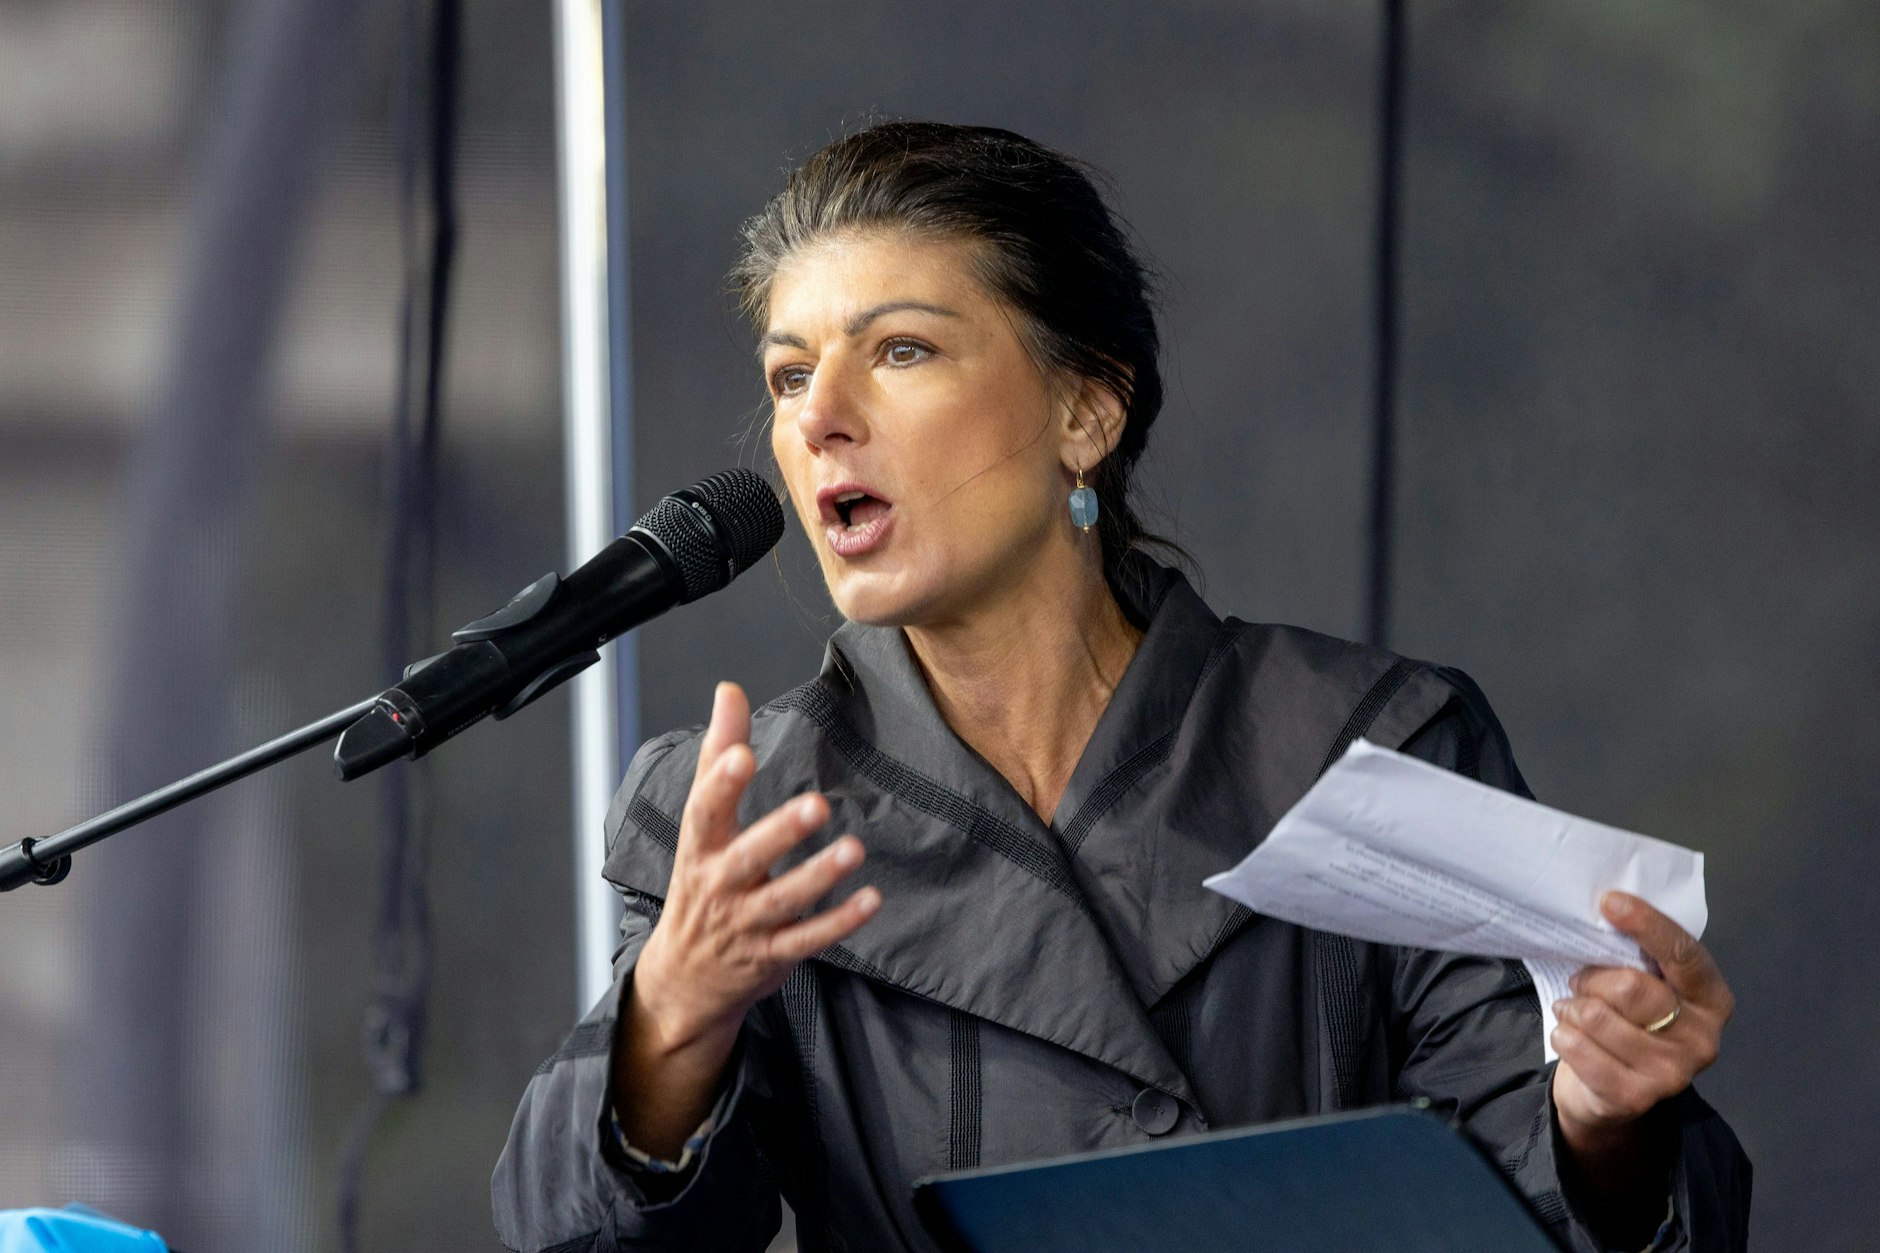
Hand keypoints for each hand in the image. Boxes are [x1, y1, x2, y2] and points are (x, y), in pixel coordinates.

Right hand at [634, 681, 880, 1054]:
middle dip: (779, 832)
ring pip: (783, 900)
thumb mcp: (700, 825)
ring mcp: (745, 924)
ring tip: (853, 848)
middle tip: (816, 804)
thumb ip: (718, 757)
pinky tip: (871, 899)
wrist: (683, 979)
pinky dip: (839, 921)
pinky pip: (807, 939)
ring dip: (819, 875)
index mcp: (699, 848)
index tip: (742, 754)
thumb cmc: (699, 884)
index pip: (703, 812)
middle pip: (747, 857)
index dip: (720, 784)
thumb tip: (729, 691)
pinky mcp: (771, 955)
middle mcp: (719, 885)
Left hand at [1550, 891, 1732, 1195]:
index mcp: (1711, 999)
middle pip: (1631, 987)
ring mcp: (1673, 1073)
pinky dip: (1563, 1035)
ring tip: (1572, 1012)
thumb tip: (1610, 907)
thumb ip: (1640, 955)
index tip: (1609, 902)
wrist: (1608, 1092)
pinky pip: (1580, 1049)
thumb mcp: (1646, 984)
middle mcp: (1703, 1038)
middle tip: (1580, 983)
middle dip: (1591, 979)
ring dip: (1571, 1009)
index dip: (1647, 925)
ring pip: (1597, 1017)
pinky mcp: (1637, 1097)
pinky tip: (1568, 1036)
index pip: (1683, 954)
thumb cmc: (1626, 1021)